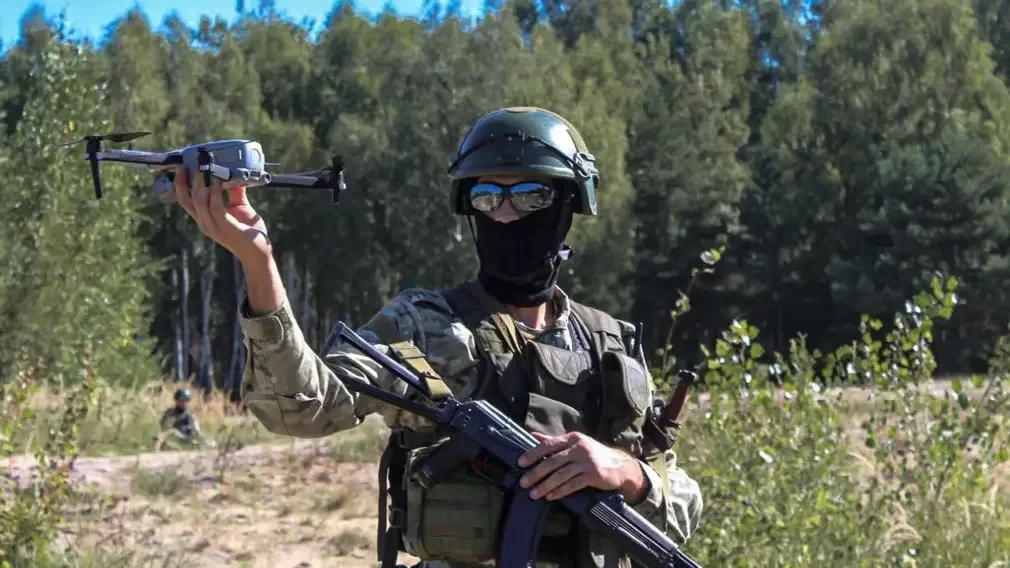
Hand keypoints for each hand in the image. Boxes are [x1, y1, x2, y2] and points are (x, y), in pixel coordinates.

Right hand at [173, 166, 271, 262]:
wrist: (259, 252)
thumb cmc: (249, 231)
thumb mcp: (240, 207)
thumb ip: (235, 192)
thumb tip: (234, 174)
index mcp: (204, 218)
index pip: (185, 200)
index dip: (180, 183)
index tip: (182, 166)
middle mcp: (205, 222)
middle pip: (186, 199)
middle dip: (186, 179)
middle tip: (193, 162)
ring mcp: (213, 225)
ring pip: (198, 200)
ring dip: (200, 183)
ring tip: (204, 168)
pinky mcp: (225, 226)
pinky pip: (215, 205)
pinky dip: (215, 191)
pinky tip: (218, 180)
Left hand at [517, 431, 647, 502]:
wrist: (620, 465)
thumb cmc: (593, 454)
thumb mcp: (575, 443)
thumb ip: (553, 441)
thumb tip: (532, 435)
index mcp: (572, 438)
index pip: (549, 444)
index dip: (533, 453)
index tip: (520, 463)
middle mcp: (579, 448)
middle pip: (553, 461)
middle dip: (536, 473)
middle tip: (524, 482)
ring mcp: (587, 461)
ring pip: (561, 474)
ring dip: (545, 485)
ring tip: (534, 494)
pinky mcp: (594, 475)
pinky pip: (573, 484)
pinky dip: (560, 491)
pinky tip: (551, 496)